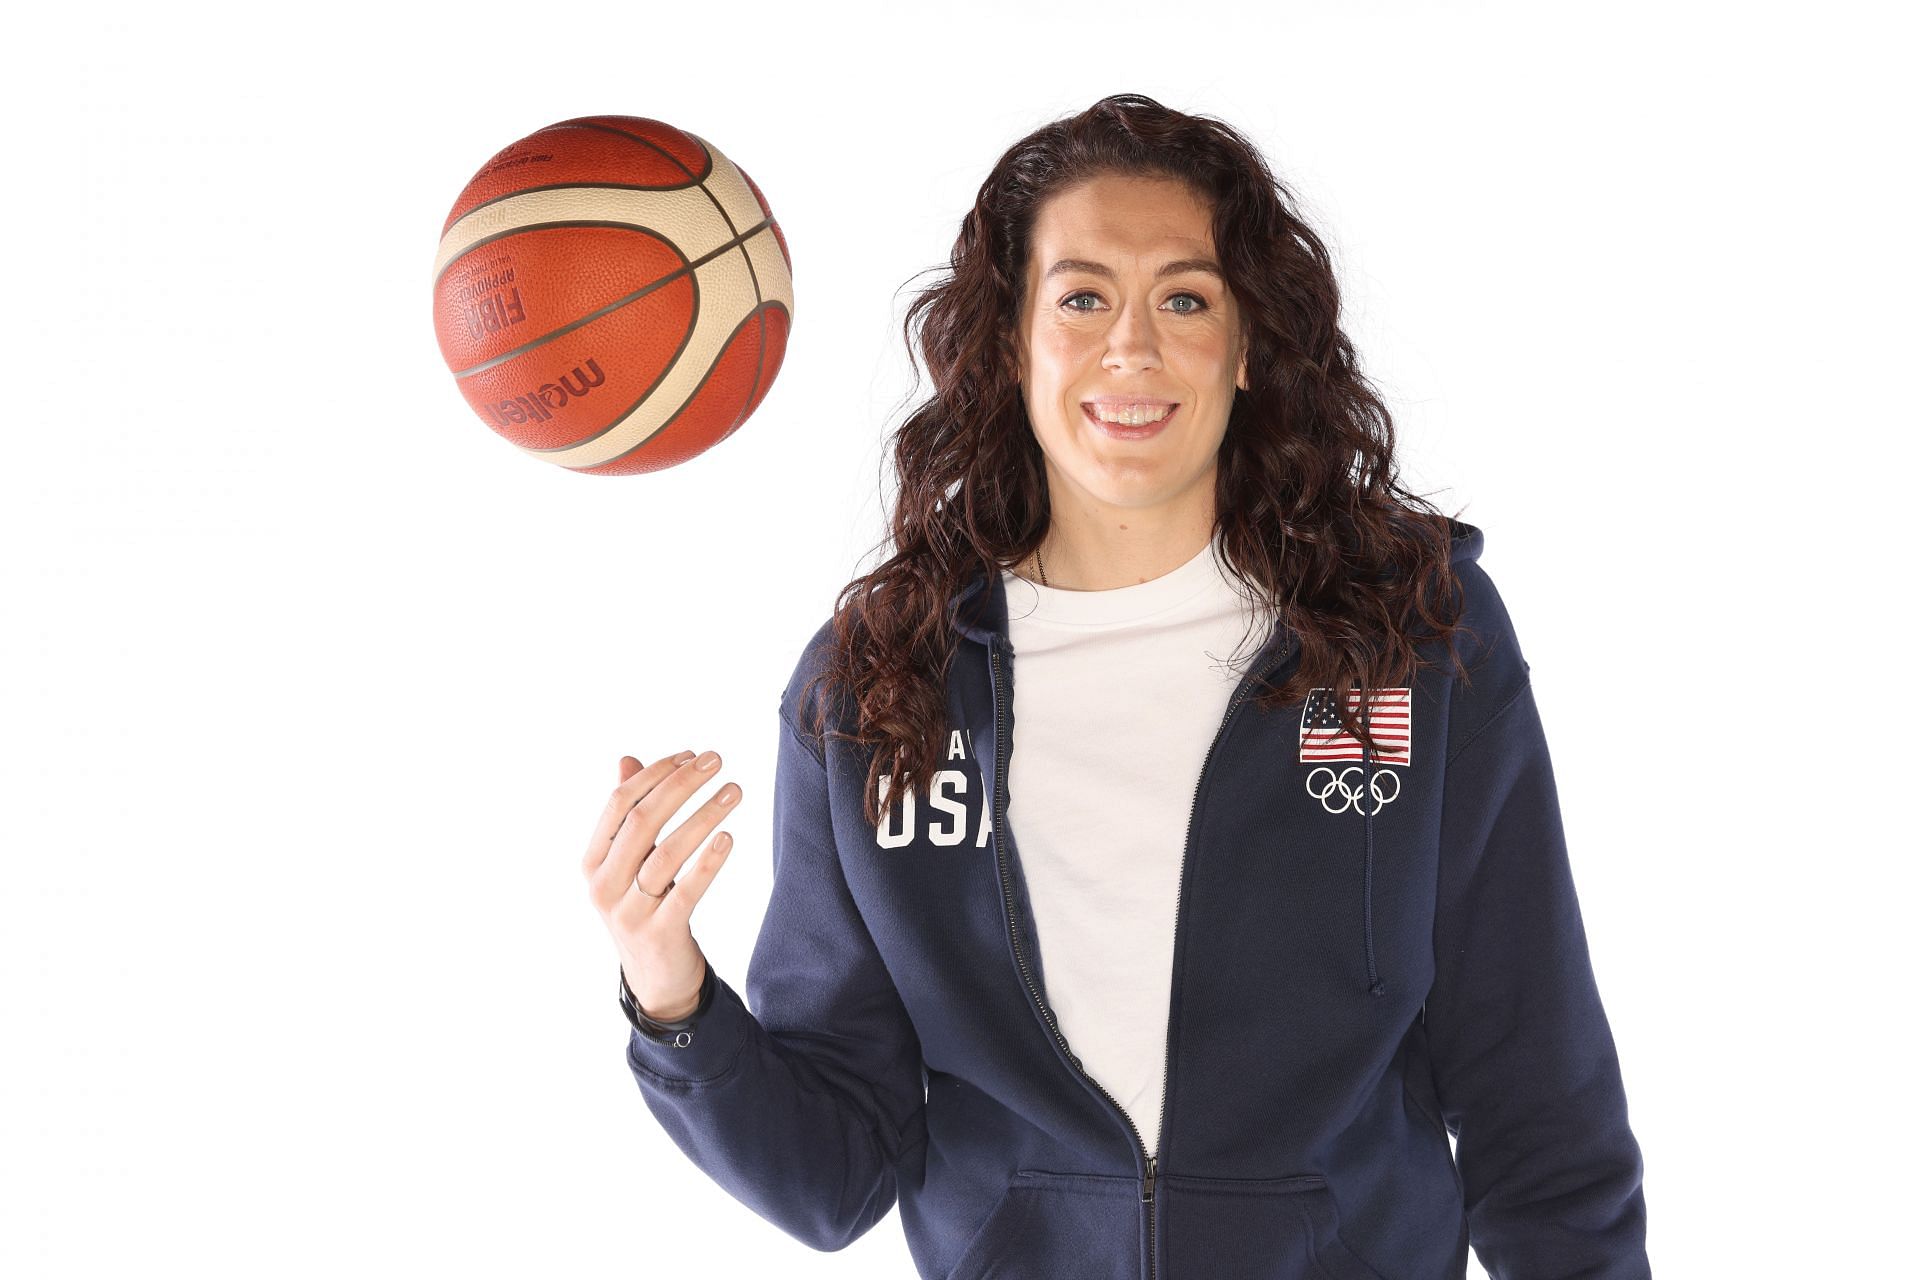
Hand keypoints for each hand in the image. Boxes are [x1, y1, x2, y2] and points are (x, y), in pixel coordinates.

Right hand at [582, 749, 741, 1020]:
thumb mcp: (629, 863)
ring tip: (734, 790)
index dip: (655, 774)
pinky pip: (686, 891)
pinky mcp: (660, 932)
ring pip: (667, 853)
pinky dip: (708, 862)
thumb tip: (628, 760)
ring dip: (703, 815)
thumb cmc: (644, 905)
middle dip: (681, 785)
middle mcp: (604, 885)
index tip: (691, 754)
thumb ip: (627, 815)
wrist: (654, 976)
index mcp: (592, 861)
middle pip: (642, 822)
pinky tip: (728, 836)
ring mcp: (629, 911)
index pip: (618, 804)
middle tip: (716, 760)